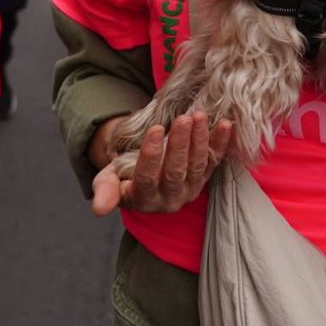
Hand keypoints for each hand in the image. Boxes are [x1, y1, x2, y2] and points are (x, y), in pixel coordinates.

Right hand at [89, 113, 232, 216]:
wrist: (144, 175)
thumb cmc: (123, 175)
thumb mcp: (108, 180)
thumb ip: (105, 190)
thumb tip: (98, 209)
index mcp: (144, 198)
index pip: (147, 178)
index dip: (151, 155)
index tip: (155, 130)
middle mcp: (169, 198)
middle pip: (176, 171)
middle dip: (180, 144)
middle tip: (184, 119)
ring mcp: (190, 189)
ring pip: (196, 166)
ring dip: (200, 140)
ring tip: (199, 116)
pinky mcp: (204, 178)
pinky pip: (214, 161)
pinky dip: (221, 143)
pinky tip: (226, 125)